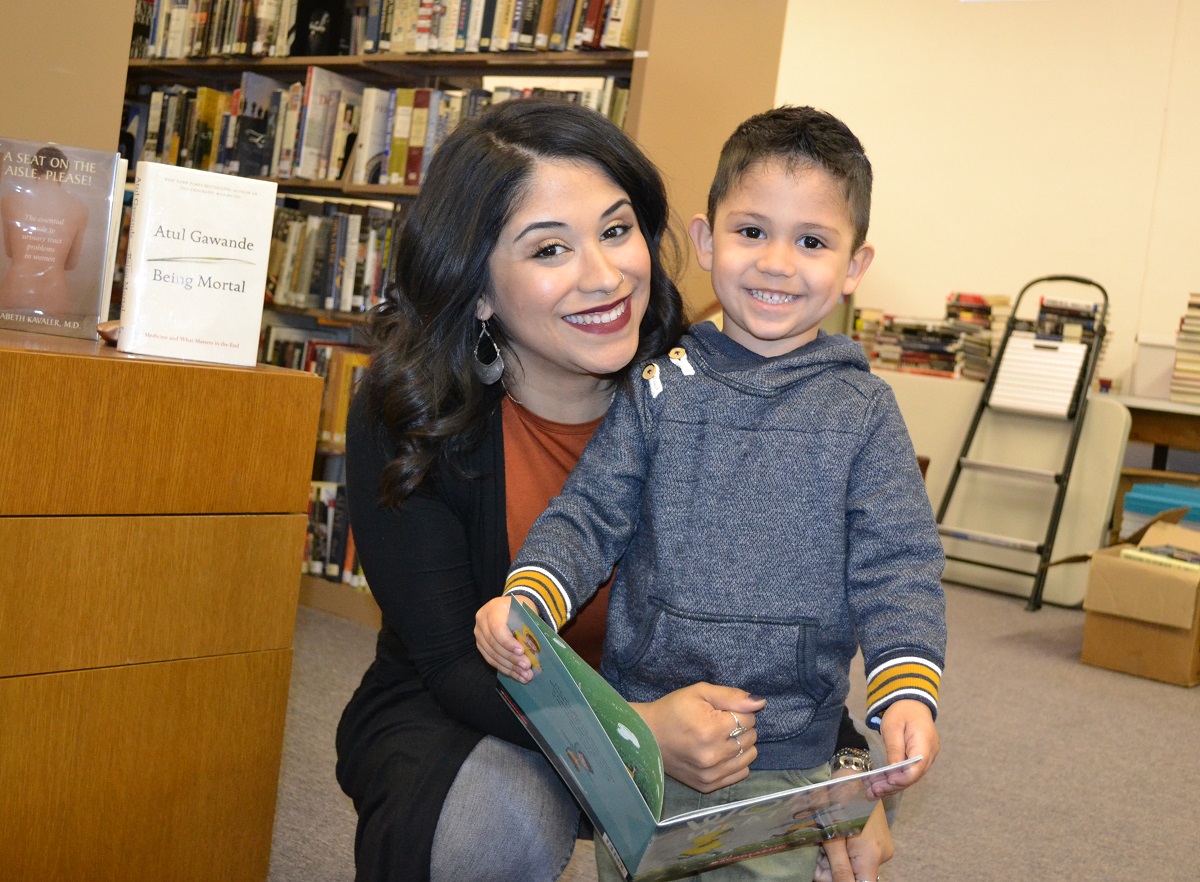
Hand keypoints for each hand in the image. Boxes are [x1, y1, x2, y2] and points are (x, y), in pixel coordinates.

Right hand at [473, 595, 537, 681]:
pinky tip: (518, 675)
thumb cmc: (521, 609)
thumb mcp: (526, 612)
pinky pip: (491, 660)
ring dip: (510, 667)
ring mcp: (479, 634)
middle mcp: (482, 621)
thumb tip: (534, 650)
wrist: (510, 607)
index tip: (522, 651)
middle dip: (511, 658)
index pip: (496, 628)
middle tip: (527, 666)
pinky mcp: (481, 645)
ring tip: (525, 675)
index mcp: (493, 609)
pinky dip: (506, 669)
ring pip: (492, 655)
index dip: (508, 642)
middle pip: (494, 644)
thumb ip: (527, 628)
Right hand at [631, 683, 766, 792]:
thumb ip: (732, 696)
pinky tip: (720, 752)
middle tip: (719, 723)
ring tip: (721, 738)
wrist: (648, 737)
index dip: (738, 711)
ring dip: (741, 745)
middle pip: (750, 738)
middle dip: (740, 727)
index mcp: (711, 729)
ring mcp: (710, 774)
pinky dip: (736, 762)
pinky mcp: (707, 785)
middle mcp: (713, 755)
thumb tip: (760, 702)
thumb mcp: (700, 692)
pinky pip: (740, 773)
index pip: (748, 719)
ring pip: (749, 757)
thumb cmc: (673, 710)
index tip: (721, 711)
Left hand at [814, 799, 891, 881]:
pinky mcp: (880, 843)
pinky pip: (862, 857)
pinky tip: (835, 840)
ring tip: (824, 841)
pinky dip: (846, 853)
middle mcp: (882, 855)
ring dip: (838, 860)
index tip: (825, 871)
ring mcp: (882, 849)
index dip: (841, 881)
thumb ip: (838, 866)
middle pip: (857, 877)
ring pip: (857, 867)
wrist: (853, 775)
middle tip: (819, 851)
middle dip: (834, 870)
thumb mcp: (832, 834)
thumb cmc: (838, 800)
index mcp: (871, 855)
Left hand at [872, 698, 938, 796]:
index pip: (916, 768)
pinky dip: (894, 779)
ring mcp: (927, 758)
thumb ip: (894, 749)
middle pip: (912, 776)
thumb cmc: (902, 712)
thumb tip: (893, 772)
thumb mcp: (893, 727)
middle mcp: (930, 754)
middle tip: (872, 792)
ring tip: (871, 792)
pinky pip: (908, 772)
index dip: (902, 778)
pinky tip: (879, 785)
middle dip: (892, 786)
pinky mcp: (920, 760)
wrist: (912, 704)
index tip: (886, 782)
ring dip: (891, 786)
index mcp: (924, 743)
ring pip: (909, 777)